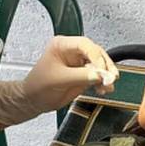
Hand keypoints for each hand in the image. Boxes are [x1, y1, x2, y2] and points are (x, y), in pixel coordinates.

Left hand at [0, 36, 118, 126]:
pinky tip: (104, 89)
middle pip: (96, 53)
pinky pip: (98, 76)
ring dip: (106, 76)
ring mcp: (78, 63)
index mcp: (62, 45)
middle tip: (110, 78)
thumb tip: (100, 75)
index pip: (85, 45)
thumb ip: (81, 76)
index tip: (102, 69)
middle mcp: (72, 51)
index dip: (96, 56)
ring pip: (100, 65)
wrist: (34, 101)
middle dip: (105, 66)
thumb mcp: (59, 80)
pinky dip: (103, 83)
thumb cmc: (38, 86)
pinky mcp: (83, 74)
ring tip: (107, 86)